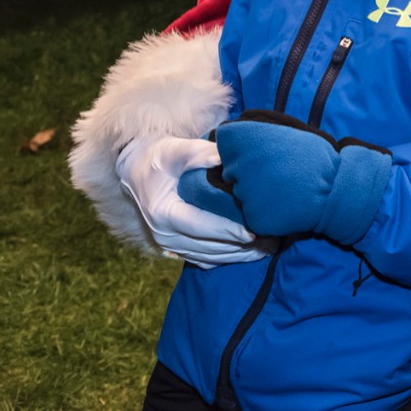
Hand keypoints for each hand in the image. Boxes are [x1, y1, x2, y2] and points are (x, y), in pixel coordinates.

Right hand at [116, 136, 266, 268]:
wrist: (138, 171)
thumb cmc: (161, 158)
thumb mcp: (175, 150)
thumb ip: (199, 154)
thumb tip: (222, 157)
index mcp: (163, 212)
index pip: (200, 225)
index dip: (228, 230)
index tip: (254, 232)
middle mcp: (164, 234)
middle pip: (209, 246)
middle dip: (242, 247)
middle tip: (273, 242)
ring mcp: (169, 245)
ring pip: (210, 257)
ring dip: (239, 256)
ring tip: (269, 248)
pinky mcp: (176, 248)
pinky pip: (205, 260)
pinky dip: (228, 258)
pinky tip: (251, 253)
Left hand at [207, 110, 391, 244]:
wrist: (336, 189)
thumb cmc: (312, 158)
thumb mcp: (283, 134)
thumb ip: (252, 133)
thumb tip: (225, 137)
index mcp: (247, 141)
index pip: (225, 142)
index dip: (240, 147)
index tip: (260, 152)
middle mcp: (240, 167)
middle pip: (230, 171)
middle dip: (246, 171)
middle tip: (276, 172)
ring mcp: (245, 196)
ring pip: (239, 194)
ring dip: (253, 193)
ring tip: (281, 189)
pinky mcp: (254, 219)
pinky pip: (250, 215)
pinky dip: (262, 212)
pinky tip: (281, 205)